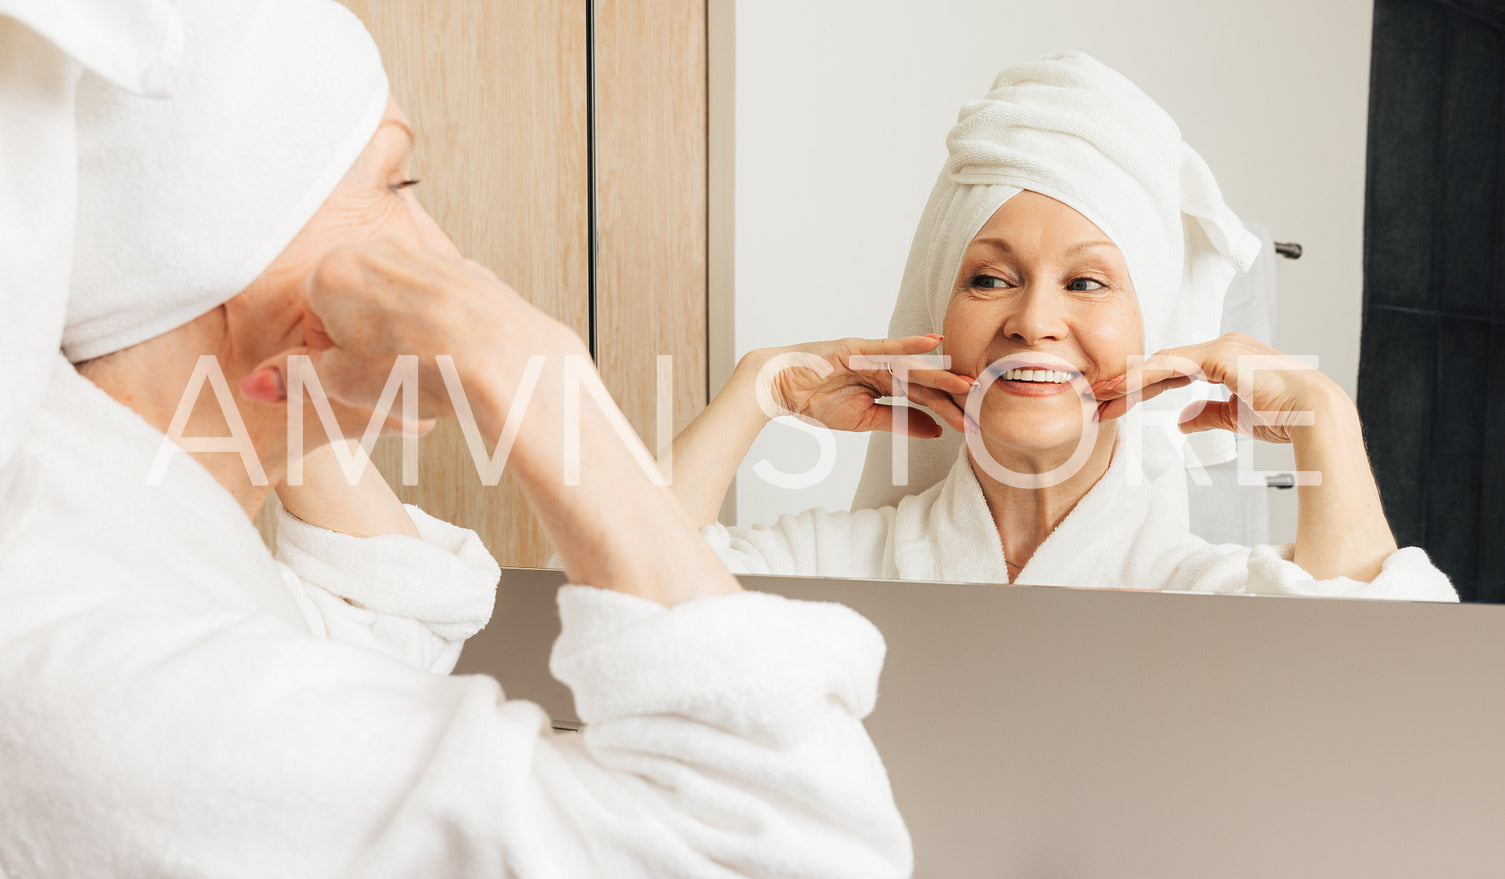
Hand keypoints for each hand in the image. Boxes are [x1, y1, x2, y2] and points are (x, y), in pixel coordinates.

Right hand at [240, 235, 585, 422]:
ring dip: (401, 335)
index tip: (352, 374)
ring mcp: (426, 255)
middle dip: (364, 340)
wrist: (505, 361)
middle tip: (388, 374)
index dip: (332, 356)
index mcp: (334, 269)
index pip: (313, 316)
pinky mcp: (466, 270)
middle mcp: (379, 248)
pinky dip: (440, 328)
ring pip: (397, 303)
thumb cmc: (420, 370)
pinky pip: (438, 304)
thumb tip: (256, 384)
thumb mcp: (342, 384)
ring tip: (424, 367)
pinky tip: (454, 355)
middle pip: (355, 303)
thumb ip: (293, 378)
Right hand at [749, 335, 975, 437]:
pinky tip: (935, 344)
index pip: (925, 400)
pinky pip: (888, 348)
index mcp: (887, 386)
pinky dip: (910, 345)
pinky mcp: (858, 349)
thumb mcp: (864, 420)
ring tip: (968, 383)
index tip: (975, 424)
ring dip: (941, 375)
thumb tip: (934, 431)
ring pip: (913, 368)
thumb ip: (899, 422)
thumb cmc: (817, 399)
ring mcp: (873, 357)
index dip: (949, 411)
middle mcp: (886, 368)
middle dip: (954, 396)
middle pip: (926, 384)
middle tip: (984, 405)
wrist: (780, 387)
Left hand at [1092, 332, 1348, 443]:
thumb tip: (1181, 421)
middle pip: (1164, 364)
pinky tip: (1126, 387)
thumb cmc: (1286, 417)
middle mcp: (1222, 347)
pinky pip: (1174, 365)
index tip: (1118, 403)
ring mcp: (1221, 348)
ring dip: (1131, 379)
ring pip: (1164, 362)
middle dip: (1130, 382)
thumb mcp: (1236, 418)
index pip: (1174, 371)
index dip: (1144, 387)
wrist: (1314, 415)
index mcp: (1226, 360)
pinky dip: (1147, 376)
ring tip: (1103, 394)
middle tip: (1100, 398)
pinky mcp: (1221, 355)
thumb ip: (1207, 414)